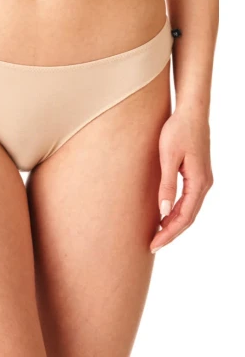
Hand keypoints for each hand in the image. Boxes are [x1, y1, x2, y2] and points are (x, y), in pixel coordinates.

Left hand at [150, 109, 212, 252]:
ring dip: (173, 224)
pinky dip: (176, 211)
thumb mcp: (168, 157)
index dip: (169, 233)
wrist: (191, 111)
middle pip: (188, 217)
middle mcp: (204, 183)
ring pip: (189, 210)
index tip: (153, 244)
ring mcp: (202, 179)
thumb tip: (162, 212)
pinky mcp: (196, 174)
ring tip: (156, 235)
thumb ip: (166, 185)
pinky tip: (163, 215)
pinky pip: (188, 200)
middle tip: (152, 245)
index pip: (184, 217)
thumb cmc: (178, 130)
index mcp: (199, 182)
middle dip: (170, 233)